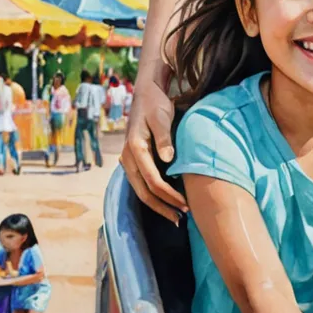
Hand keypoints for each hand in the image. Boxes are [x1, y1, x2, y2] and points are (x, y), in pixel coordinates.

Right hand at [121, 76, 187, 223]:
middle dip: (162, 207)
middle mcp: (128, 159)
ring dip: (158, 204)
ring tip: (175, 215)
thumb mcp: (161, 116)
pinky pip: (142, 183)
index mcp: (135, 149)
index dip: (169, 195)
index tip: (185, 204)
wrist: (146, 93)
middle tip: (180, 219)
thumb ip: (164, 138)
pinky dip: (154, 194)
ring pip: (141, 190)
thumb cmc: (156, 104)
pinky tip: (166, 200)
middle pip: (144, 192)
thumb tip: (168, 160)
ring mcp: (129, 161)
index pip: (152, 180)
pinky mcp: (134, 161)